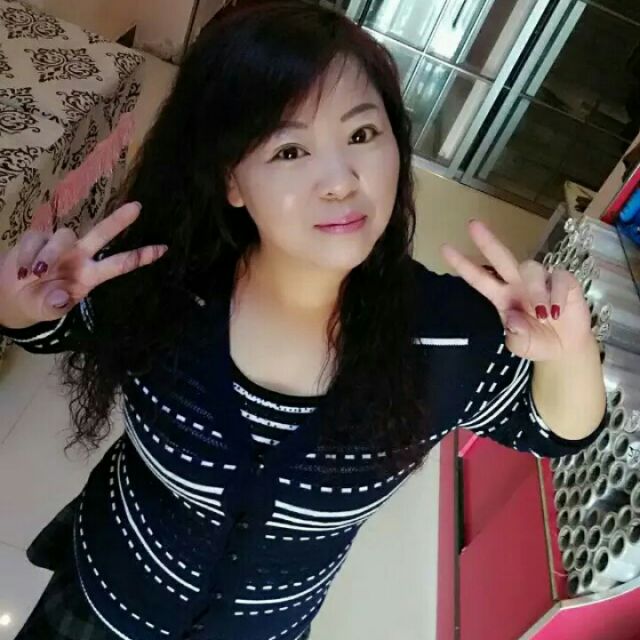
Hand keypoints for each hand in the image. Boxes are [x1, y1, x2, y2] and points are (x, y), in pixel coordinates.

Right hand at [0, 202, 166, 328]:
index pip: (119, 264)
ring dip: (49, 254)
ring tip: (34, 274)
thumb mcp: (48, 310)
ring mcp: (60, 245)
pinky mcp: (37, 237)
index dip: (141, 257)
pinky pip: (36, 239)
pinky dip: (28, 256)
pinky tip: (22, 270)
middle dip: (119, 221)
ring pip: (64, 237)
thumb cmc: (40, 303)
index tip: (164, 249)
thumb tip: (61, 298)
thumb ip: (55, 306)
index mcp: (91, 275)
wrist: (12, 297)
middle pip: (102, 234)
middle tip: (137, 207)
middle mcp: (80, 256)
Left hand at [440, 219, 592, 361]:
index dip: (462, 264)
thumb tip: (514, 319)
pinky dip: (555, 295)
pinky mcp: (562, 280)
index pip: (478, 278)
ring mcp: (539, 279)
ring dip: (535, 290)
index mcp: (501, 296)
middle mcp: (517, 283)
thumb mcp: (522, 345)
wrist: (565, 348)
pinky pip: (557, 278)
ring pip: (530, 268)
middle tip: (472, 225)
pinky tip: (556, 311)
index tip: (444, 248)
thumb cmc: (537, 342)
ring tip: (543, 314)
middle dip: (487, 241)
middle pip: (500, 257)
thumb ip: (516, 336)